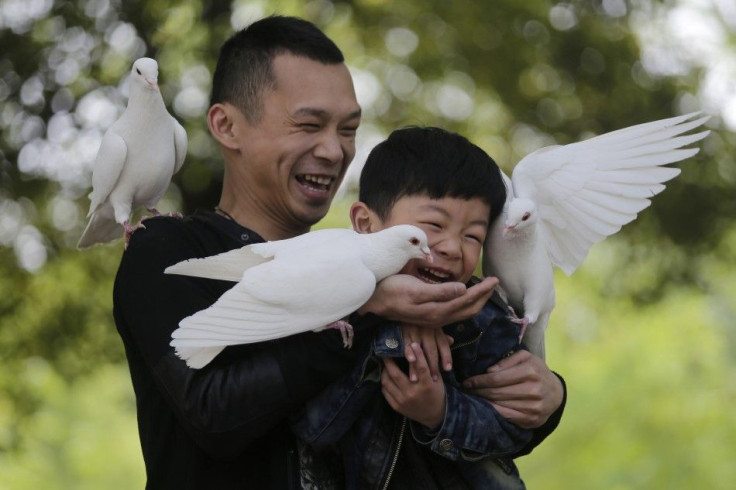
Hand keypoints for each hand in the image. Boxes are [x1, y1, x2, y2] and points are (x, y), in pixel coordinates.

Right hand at [360, 275, 497, 327]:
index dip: (482, 291)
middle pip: (469, 309)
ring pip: (462, 312)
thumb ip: (440, 292)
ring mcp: (433, 317)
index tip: (495, 280)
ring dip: (476, 301)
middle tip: (495, 283)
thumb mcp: (415, 289)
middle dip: (484, 297)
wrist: (373, 301)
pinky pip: (453, 312)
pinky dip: (464, 305)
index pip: (467, 300)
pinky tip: (464, 299)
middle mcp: (438, 317)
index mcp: (438, 310)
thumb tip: (463, 290)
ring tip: (484, 290)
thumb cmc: (392, 290)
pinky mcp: (428, 314)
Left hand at [381, 343, 445, 428]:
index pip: (420, 367)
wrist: (434, 416)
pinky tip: (386, 376)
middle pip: (396, 374)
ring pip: (387, 382)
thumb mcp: (437, 379)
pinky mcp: (397, 407)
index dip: (416, 354)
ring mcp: (403, 401)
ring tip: (385, 364)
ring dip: (384, 371)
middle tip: (385, 352)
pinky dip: (384, 382)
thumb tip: (420, 348)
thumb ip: (429, 365)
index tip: (411, 343)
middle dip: (388, 361)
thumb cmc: (436, 393)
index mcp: (426, 385)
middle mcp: (413, 393)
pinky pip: (385, 391)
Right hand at [401, 325, 453, 381]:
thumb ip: (440, 334)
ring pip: (419, 351)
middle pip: (432, 350)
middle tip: (433, 379)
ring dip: (417, 366)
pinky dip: (408, 352)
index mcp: (435, 328)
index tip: (448, 369)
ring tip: (417, 379)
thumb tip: (452, 341)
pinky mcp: (403, 332)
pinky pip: (406, 344)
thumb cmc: (420, 320)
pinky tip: (411, 360)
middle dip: (433, 366)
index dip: (446, 357)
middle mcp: (427, 330)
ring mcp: (415, 331)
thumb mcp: (432, 324)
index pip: (443, 344)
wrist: (404, 308)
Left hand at [462, 350, 562, 428]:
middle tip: (466, 391)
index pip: (496, 378)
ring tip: (473, 398)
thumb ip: (507, 361)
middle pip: (496, 393)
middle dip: (478, 392)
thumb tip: (489, 371)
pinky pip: (507, 416)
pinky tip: (485, 407)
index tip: (467, 382)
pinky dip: (493, 412)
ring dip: (483, 402)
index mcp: (530, 371)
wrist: (555, 392)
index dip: (479, 381)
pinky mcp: (532, 419)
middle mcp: (533, 390)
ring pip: (500, 405)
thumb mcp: (525, 357)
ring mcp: (533, 407)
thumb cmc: (536, 371)